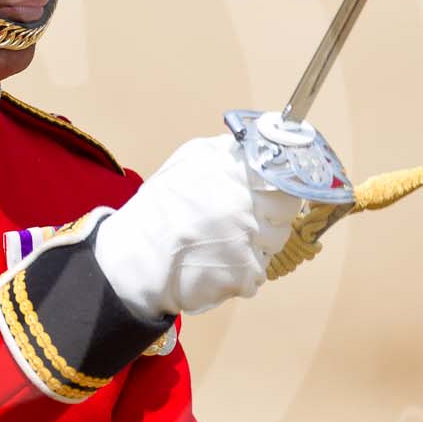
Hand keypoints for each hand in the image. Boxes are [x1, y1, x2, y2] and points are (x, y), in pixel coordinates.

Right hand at [92, 132, 301, 320]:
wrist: (136, 260)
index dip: (282, 181)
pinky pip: (260, 270)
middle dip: (272, 214)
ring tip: (224, 244)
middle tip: (243, 220)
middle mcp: (244, 198)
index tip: (277, 187)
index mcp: (230, 167)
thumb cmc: (159, 211)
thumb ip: (226, 153)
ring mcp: (248, 236)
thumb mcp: (187, 162)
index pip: (282, 169)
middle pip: (286, 206)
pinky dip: (243, 272)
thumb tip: (262, 149)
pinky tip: (217, 265)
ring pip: (276, 239)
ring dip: (257, 243)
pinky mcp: (247, 270)